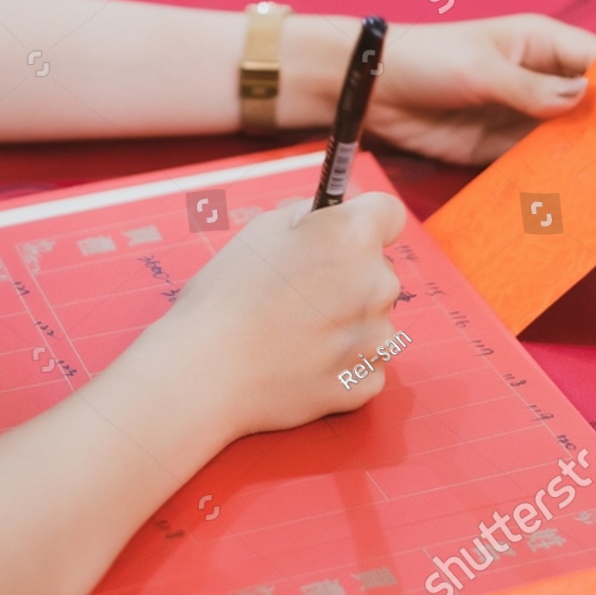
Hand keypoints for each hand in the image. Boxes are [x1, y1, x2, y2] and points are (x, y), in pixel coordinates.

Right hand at [150, 193, 406, 439]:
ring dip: (346, 321)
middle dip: (348, 274)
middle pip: (378, 270)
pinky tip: (300, 360)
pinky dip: (340, 362)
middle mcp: (378, 284)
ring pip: (372, 319)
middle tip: (299, 289)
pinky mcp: (366, 381)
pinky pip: (365, 362)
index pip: (388, 213)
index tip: (342, 235)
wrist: (207, 372)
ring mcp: (377, 338)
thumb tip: (333, 217)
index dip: (362, 221)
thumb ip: (311, 216)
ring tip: (294, 331)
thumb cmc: (227, 297)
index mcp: (352, 237)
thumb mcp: (263, 230)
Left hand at [364, 14, 595, 165]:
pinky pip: (534, 164)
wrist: (370, 91)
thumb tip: (584, 100)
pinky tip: (576, 195)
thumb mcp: (479, 70)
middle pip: (589, 106)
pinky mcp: (496, 148)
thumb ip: (530, 89)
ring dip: (587, 158)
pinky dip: (553, 177)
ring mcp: (519, 116)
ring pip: (566, 139)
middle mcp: (538, 80)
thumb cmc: (424, 59)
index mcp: (541, 44)